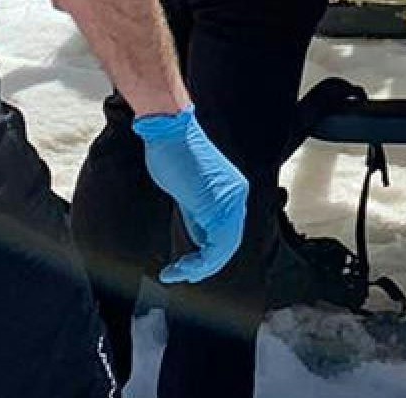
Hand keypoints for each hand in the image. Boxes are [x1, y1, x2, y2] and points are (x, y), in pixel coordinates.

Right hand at [131, 108, 253, 283]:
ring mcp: (229, 201)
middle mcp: (237, 197)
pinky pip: (215, 246)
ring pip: (224, 249)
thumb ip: (197, 215)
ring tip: (178, 274)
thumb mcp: (188, 192)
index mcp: (232, 191)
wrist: (168, 131)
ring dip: (200, 268)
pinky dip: (199, 263)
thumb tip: (199, 241)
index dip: (211, 253)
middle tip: (182, 275)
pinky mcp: (216, 206)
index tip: (189, 266)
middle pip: (228, 243)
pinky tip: (181, 268)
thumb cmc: (173, 153)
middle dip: (205, 265)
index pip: (228, 231)